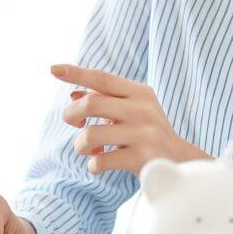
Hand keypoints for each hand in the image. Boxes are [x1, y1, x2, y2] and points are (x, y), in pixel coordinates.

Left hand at [52, 63, 210, 175]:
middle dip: (71, 114)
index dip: (76, 73)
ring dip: (81, 145)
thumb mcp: (132, 109)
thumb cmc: (147, 132)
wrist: (179, 160)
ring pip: (90, 135)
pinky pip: (99, 161)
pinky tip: (101, 163)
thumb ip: (106, 100)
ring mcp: (143, 133)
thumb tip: (73, 94)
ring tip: (91, 149)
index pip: (103, 78)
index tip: (53, 68)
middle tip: (74, 123)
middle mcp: (143, 109)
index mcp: (140, 92)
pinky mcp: (141, 157)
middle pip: (91, 103)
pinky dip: (93, 165)